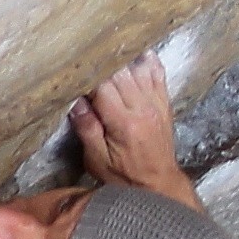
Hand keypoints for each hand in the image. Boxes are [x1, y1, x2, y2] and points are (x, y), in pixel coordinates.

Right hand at [70, 54, 182, 195]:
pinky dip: (146, 61)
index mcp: (123, 122)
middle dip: (101, 66)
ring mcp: (156, 103)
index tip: (74, 72)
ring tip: (105, 55)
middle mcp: (142, 108)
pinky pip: (157, 73)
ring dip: (120, 61)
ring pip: (137, 68)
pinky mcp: (164, 103)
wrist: (158, 184)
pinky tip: (135, 54)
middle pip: (119, 72)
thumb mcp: (97, 160)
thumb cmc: (124, 176)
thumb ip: (86, 128)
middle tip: (86, 62)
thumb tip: (75, 101)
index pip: (102, 86)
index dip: (86, 76)